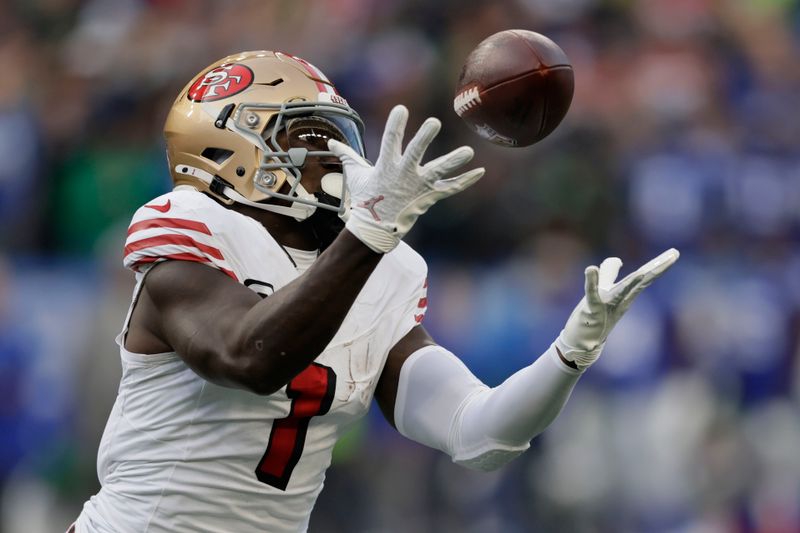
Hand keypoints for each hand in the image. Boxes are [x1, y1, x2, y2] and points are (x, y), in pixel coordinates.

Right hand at [327, 105, 483, 252]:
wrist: (376, 229)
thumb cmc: (367, 199)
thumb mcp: (355, 176)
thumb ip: (346, 156)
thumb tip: (331, 144)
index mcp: (386, 166)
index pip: (389, 141)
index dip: (395, 125)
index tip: (401, 109)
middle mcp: (403, 175)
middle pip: (415, 154)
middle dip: (424, 138)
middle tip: (434, 122)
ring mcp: (418, 186)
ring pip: (438, 172)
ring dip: (454, 162)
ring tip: (468, 151)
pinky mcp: (429, 197)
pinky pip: (450, 189)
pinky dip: (465, 181)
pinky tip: (479, 172)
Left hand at [555, 248, 679, 369]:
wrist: (582, 344)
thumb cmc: (594, 316)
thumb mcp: (602, 290)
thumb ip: (609, 273)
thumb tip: (617, 259)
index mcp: (625, 294)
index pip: (644, 277)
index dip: (658, 265)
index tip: (674, 253)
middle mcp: (620, 299)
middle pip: (641, 281)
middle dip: (656, 268)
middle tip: (674, 255)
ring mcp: (607, 305)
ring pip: (621, 290)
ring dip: (631, 282)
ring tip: (642, 272)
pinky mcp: (591, 310)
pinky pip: (591, 294)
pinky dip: (591, 282)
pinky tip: (591, 269)